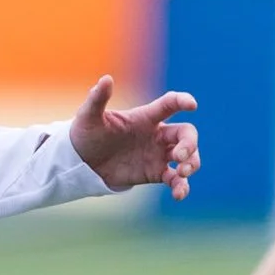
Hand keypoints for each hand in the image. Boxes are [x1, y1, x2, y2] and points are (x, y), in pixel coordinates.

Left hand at [69, 75, 200, 198]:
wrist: (82, 163)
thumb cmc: (86, 134)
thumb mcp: (88, 116)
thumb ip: (98, 98)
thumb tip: (106, 79)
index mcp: (145, 117)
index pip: (170, 104)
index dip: (183, 101)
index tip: (192, 105)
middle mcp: (156, 134)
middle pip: (186, 133)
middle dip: (190, 144)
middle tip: (180, 156)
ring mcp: (158, 154)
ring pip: (189, 156)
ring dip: (192, 163)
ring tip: (182, 173)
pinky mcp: (156, 173)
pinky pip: (176, 180)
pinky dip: (182, 187)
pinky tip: (178, 195)